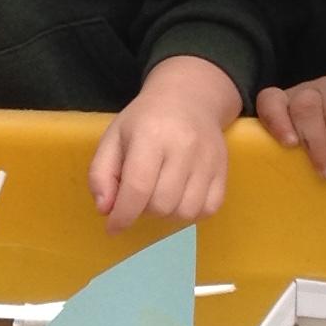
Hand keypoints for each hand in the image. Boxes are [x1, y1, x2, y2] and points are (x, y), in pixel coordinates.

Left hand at [90, 56, 239, 232]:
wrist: (189, 97)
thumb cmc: (145, 120)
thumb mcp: (113, 138)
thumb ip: (101, 174)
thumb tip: (105, 210)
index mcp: (150, 135)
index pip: (137, 187)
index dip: (123, 215)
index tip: (113, 227)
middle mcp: (183, 147)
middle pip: (161, 205)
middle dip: (144, 210)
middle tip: (139, 195)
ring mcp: (208, 159)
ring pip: (186, 213)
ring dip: (167, 214)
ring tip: (160, 194)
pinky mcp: (224, 169)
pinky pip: (208, 209)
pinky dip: (191, 212)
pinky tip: (180, 196)